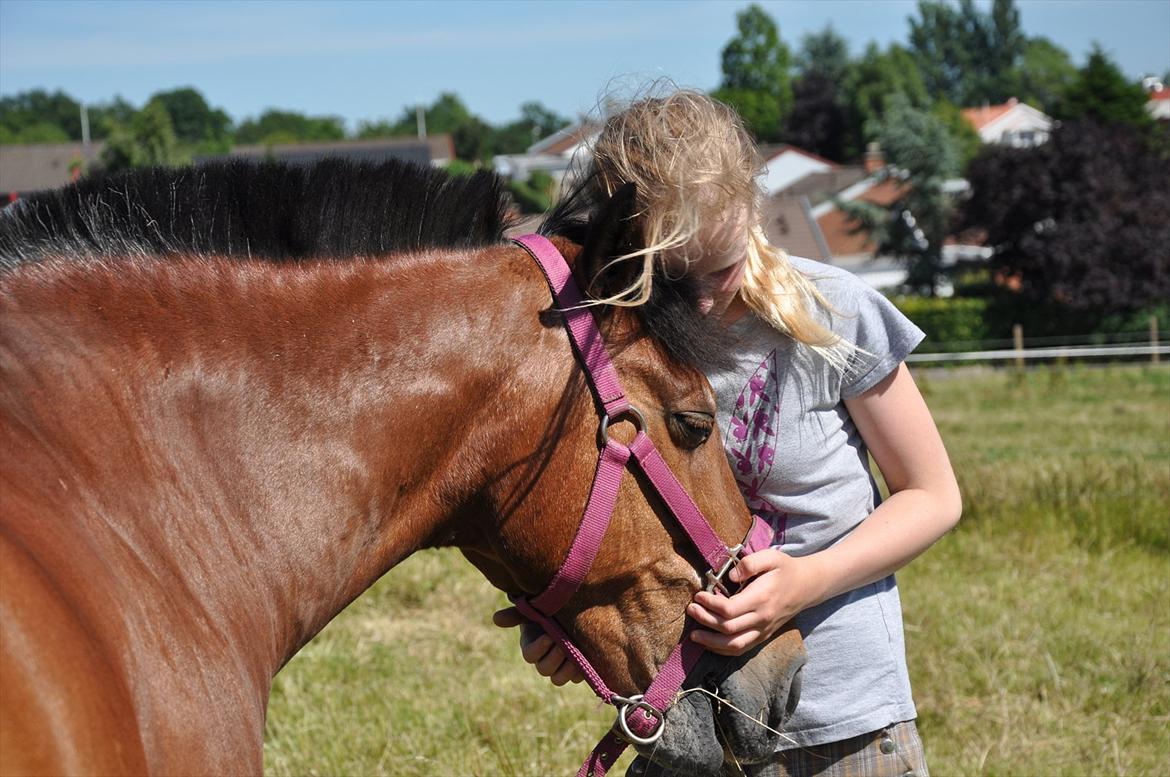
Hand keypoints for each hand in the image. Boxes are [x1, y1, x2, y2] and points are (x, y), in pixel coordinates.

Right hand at [492, 607, 584, 685]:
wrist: (576, 613)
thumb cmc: (550, 610)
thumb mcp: (534, 609)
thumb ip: (516, 614)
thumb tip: (496, 619)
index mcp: (532, 646)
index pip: (530, 655)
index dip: (539, 648)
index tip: (549, 636)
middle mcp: (544, 660)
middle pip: (545, 669)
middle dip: (554, 658)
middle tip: (564, 644)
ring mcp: (560, 667)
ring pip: (558, 679)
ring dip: (566, 669)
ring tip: (575, 655)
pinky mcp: (577, 670)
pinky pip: (576, 678)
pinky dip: (581, 671)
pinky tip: (587, 658)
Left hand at [686, 549, 825, 655]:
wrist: (807, 586)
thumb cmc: (785, 569)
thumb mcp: (771, 557)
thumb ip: (750, 563)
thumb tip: (729, 576)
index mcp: (761, 598)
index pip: (729, 609)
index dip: (710, 604)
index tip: (698, 595)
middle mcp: (762, 618)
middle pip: (728, 628)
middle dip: (705, 620)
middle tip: (691, 609)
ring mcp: (763, 630)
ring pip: (734, 645)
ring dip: (711, 642)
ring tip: (693, 634)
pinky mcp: (763, 636)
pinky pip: (742, 648)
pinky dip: (723, 650)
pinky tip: (709, 643)